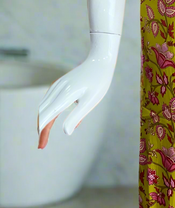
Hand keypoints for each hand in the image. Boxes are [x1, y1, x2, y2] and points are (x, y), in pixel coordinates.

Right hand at [37, 33, 119, 148]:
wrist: (99, 61)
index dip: (43, 132)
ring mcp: (57, 85)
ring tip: (44, 135)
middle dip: (41, 129)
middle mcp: (57, 89)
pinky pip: (48, 100)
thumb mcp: (91, 101)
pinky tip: (51, 119)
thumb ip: (77, 116)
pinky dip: (47, 111)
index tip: (41, 146)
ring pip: (44, 106)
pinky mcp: (59, 83)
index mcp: (65, 95)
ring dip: (42, 121)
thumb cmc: (98, 82)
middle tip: (41, 145)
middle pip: (42, 112)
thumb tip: (66, 132)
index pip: (48, 116)